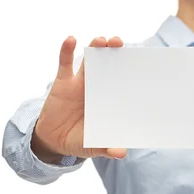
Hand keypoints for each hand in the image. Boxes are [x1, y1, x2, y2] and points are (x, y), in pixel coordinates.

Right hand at [32, 36, 126, 159]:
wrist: (53, 141)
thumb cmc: (81, 140)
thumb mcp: (93, 146)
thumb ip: (106, 148)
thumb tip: (121, 153)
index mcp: (109, 99)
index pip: (122, 80)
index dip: (129, 69)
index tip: (139, 59)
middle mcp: (97, 87)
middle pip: (108, 63)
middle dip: (114, 51)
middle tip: (119, 42)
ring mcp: (80, 83)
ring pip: (89, 60)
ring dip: (95, 47)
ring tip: (101, 40)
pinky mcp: (62, 82)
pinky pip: (65, 62)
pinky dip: (67, 50)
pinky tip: (71, 39)